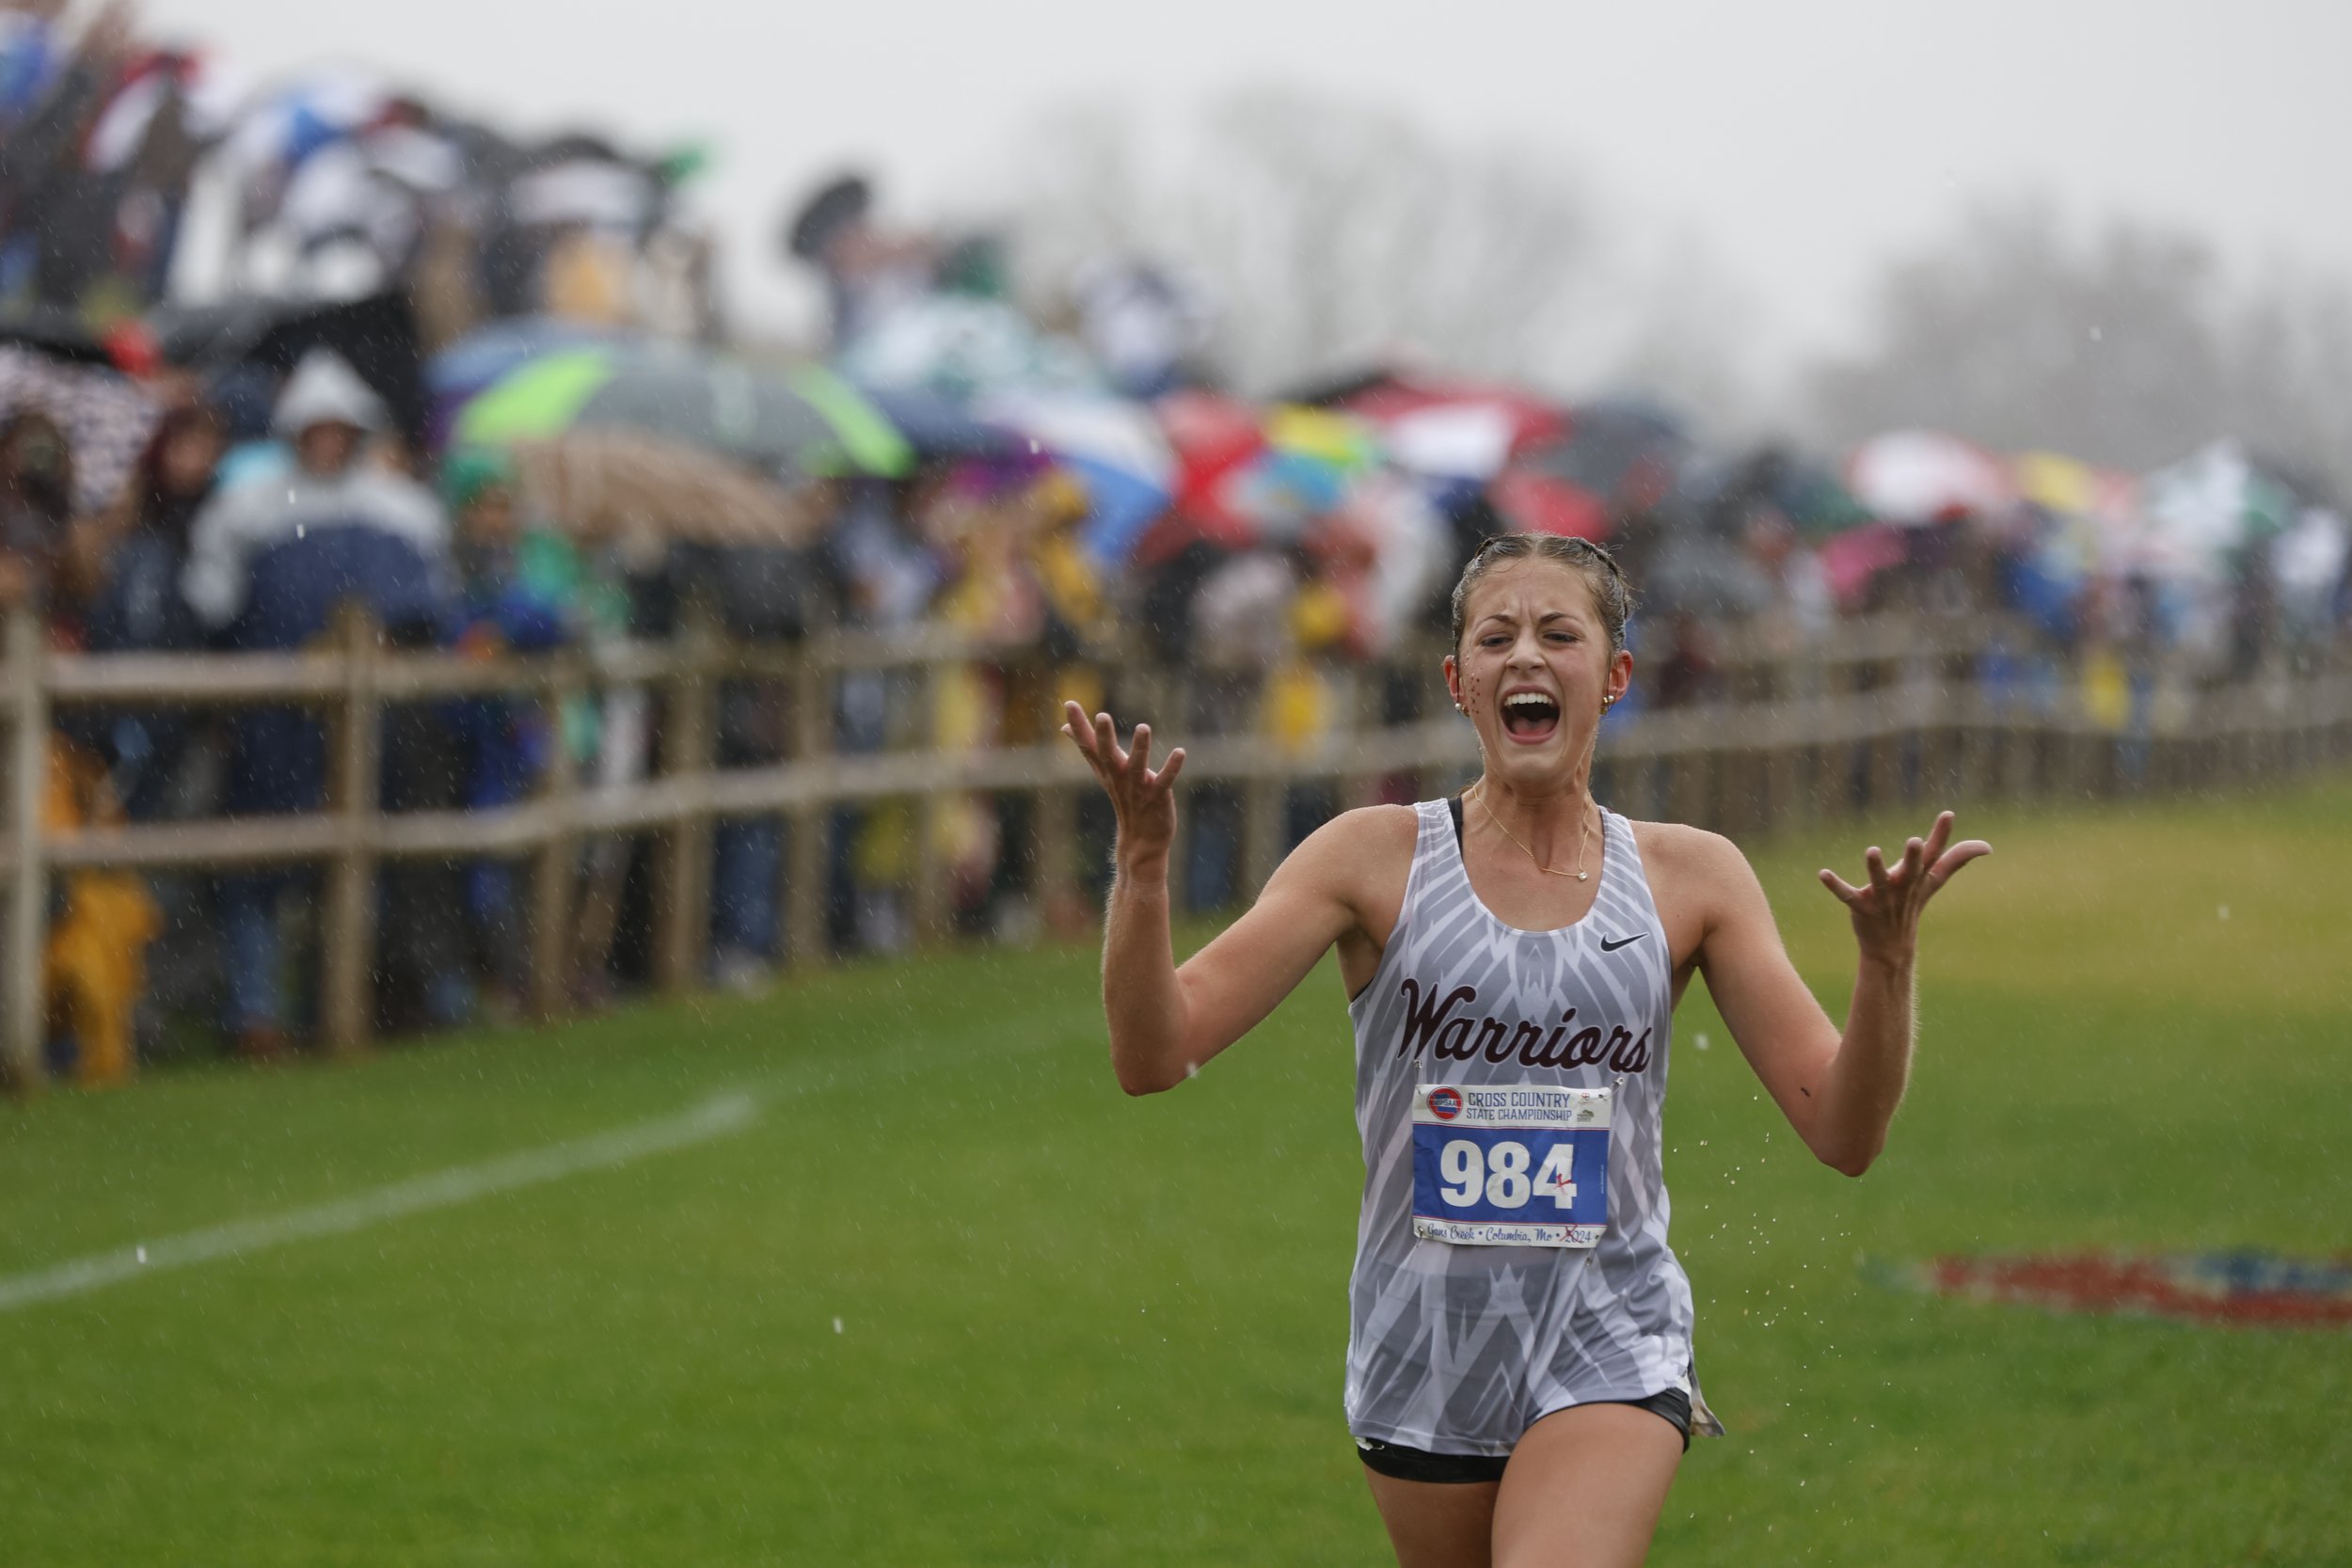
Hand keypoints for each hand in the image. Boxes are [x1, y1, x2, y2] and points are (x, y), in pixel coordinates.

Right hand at [1062, 700, 1185, 869]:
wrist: (1141, 840)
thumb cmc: (1124, 798)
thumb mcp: (1103, 772)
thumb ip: (1087, 747)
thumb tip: (1064, 728)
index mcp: (1105, 769)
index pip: (1088, 745)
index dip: (1078, 725)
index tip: (1069, 703)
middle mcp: (1118, 777)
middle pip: (1107, 756)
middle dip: (1104, 737)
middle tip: (1102, 716)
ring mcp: (1137, 788)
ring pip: (1137, 767)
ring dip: (1141, 749)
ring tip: (1144, 727)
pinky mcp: (1157, 797)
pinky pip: (1164, 781)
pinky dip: (1172, 768)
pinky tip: (1180, 752)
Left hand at [1819, 810, 1988, 965]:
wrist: (1891, 946)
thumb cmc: (1911, 904)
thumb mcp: (1933, 881)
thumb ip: (1955, 860)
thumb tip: (1987, 846)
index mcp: (1919, 877)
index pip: (1934, 854)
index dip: (1941, 835)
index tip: (1947, 814)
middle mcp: (1903, 886)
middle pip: (1911, 870)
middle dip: (1913, 857)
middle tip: (1915, 840)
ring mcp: (1882, 899)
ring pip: (1880, 882)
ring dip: (1876, 868)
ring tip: (1872, 851)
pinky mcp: (1860, 907)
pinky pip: (1847, 895)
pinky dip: (1835, 885)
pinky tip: (1822, 873)